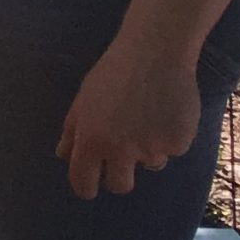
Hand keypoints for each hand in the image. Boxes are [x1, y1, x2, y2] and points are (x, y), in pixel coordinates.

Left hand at [56, 38, 203, 197]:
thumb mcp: (84, 98)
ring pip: (150, 165)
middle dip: (120, 176)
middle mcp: (120, 149)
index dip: (86, 187)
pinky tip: (167, 110)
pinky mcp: (178, 144)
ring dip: (148, 148)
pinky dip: (170, 136)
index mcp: (91, 139)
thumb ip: (72, 130)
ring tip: (147, 114)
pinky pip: (173, 150)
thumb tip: (62, 156)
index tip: (91, 186)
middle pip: (120, 186)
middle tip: (124, 153)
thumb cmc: (114, 73)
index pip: (83, 182)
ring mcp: (151, 148)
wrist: (154, 52)